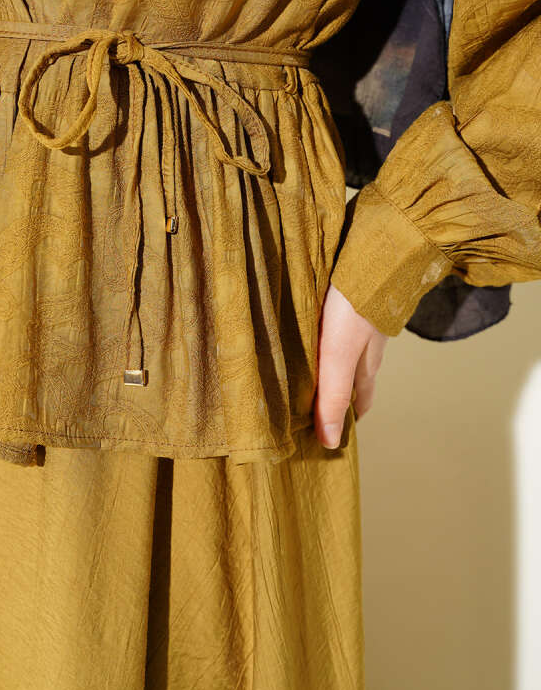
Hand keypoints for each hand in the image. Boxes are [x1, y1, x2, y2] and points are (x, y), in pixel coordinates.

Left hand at [314, 281, 388, 449]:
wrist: (377, 248)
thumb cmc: (356, 305)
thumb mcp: (338, 354)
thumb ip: (332, 394)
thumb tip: (329, 442)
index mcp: (366, 362)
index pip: (358, 400)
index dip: (348, 417)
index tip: (336, 433)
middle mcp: (368, 343)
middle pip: (354, 375)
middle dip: (341, 392)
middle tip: (323, 405)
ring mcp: (363, 317)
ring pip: (350, 346)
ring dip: (334, 359)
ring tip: (313, 365)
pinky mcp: (353, 293)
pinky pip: (343, 318)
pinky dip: (331, 328)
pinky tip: (318, 321)